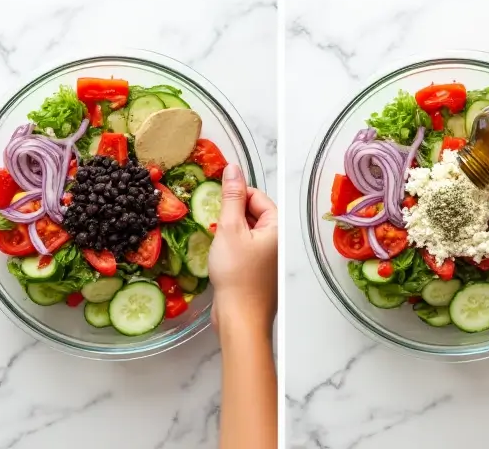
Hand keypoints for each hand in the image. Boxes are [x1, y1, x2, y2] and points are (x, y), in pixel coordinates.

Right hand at [208, 164, 277, 333]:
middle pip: (253, 212)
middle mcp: (277, 239)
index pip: (257, 196)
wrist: (240, 320)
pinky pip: (243, 248)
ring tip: (212, 235)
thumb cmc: (237, 276)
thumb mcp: (230, 229)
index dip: (235, 194)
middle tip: (211, 217)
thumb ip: (230, 197)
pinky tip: (216, 253)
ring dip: (228, 230)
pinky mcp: (257, 271)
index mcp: (278, 226)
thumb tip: (232, 169)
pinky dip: (230, 246)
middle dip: (231, 213)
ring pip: (246, 231)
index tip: (215, 196)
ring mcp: (268, 256)